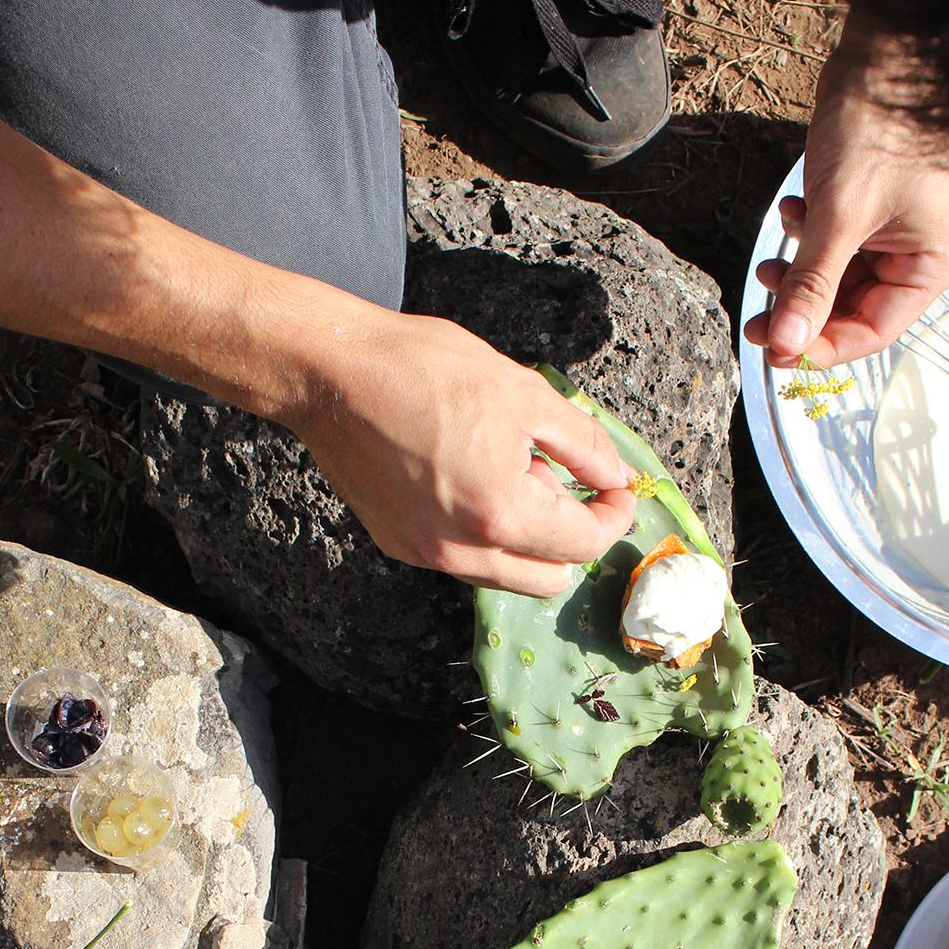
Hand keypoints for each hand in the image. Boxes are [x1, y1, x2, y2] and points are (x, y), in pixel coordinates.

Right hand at [295, 308, 635, 595]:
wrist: (332, 375)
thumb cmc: (422, 370)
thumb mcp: (522, 393)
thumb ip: (581, 443)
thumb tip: (616, 476)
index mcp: (499, 512)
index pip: (584, 544)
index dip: (613, 514)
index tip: (615, 487)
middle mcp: (461, 550)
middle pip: (549, 579)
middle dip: (572, 537)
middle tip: (563, 480)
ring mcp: (426, 554)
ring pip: (505, 574)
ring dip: (527, 537)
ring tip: (509, 471)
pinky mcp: (399, 545)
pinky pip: (464, 559)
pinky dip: (484, 532)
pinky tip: (470, 477)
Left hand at [743, 23, 948, 368]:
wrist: (885, 51)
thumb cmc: (881, 126)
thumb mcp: (838, 218)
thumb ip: (812, 285)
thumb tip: (788, 342)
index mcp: (935, 264)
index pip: (873, 331)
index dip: (821, 346)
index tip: (776, 350)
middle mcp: (925, 252)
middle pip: (855, 307)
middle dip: (804, 307)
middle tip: (759, 317)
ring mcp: (901, 229)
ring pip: (841, 276)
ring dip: (802, 272)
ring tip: (771, 264)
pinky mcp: (876, 205)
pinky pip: (839, 242)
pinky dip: (811, 237)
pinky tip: (794, 213)